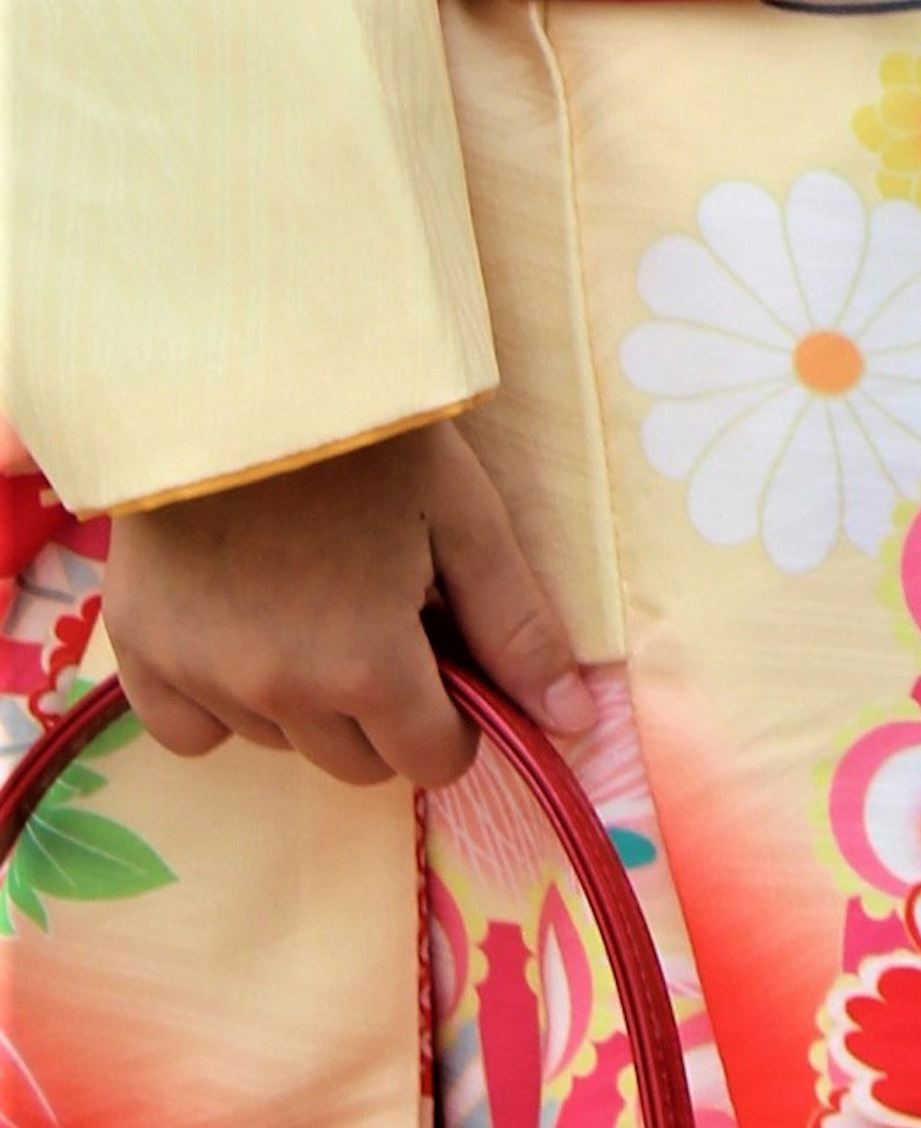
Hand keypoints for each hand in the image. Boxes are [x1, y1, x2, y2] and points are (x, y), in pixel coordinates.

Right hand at [103, 420, 589, 787]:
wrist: (242, 365)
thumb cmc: (371, 433)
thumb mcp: (464, 516)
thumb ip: (516, 628)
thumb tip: (573, 723)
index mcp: (367, 665)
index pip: (431, 762)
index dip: (456, 720)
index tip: (450, 664)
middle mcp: (280, 693)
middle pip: (356, 762)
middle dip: (387, 711)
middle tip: (384, 618)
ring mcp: (203, 678)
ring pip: (278, 742)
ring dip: (308, 700)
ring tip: (313, 597)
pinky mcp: (141, 654)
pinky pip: (191, 730)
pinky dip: (220, 700)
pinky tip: (241, 628)